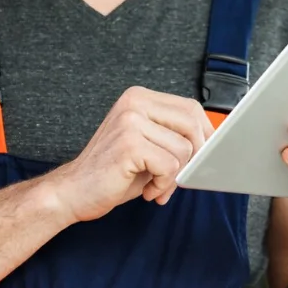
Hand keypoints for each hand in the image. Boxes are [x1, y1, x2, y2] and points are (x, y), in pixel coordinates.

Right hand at [49, 86, 213, 223]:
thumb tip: (213, 141)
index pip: (190, 108)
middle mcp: (134, 102)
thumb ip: (174, 135)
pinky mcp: (129, 144)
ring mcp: (131, 121)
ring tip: (155, 185)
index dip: (204, 134)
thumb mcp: (148, 145)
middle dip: (194, 156)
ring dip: (174, 176)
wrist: (74, 191)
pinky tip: (147, 190)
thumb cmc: (113, 171)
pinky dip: (164, 184)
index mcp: (139, 97)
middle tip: (177, 177)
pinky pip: (170, 166)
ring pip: (184, 149)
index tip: (204, 155)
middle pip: (192, 124)